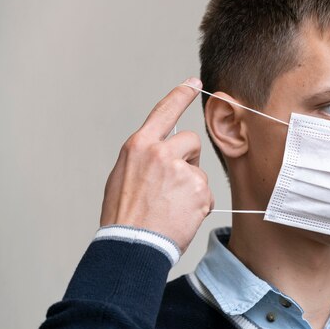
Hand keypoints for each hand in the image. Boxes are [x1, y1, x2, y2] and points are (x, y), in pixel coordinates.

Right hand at [100, 78, 212, 252]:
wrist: (132, 246)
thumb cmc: (124, 216)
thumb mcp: (123, 176)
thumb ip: (145, 159)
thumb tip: (162, 154)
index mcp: (139, 146)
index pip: (163, 112)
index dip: (180, 95)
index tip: (193, 82)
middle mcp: (161, 153)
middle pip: (191, 142)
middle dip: (189, 159)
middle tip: (171, 186)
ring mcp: (182, 171)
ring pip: (199, 171)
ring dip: (192, 187)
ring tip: (171, 207)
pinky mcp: (199, 190)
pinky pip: (206, 193)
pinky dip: (198, 206)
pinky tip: (180, 217)